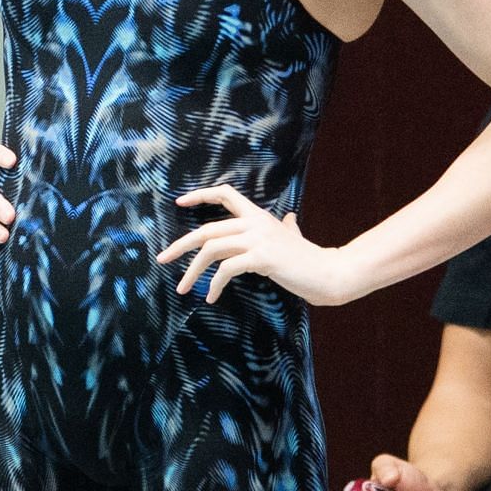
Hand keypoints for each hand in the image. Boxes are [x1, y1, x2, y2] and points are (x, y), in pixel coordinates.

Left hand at [156, 184, 350, 304]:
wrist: (328, 273)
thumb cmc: (310, 258)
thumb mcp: (295, 237)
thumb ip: (288, 227)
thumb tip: (290, 218)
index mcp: (258, 215)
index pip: (225, 194)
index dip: (201, 195)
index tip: (180, 202)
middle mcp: (255, 222)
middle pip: (207, 229)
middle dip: (180, 245)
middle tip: (162, 259)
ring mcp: (258, 238)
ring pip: (212, 249)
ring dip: (193, 271)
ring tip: (183, 288)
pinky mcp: (262, 257)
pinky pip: (227, 268)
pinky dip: (214, 284)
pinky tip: (211, 297)